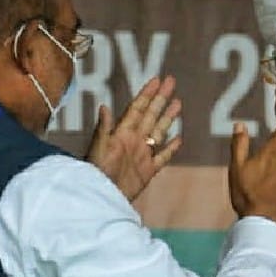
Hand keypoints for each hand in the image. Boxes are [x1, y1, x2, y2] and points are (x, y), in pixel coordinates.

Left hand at [86, 76, 181, 201]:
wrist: (102, 196)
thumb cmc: (96, 172)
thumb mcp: (98, 147)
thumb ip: (104, 128)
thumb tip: (104, 105)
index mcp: (123, 132)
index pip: (138, 108)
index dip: (147, 94)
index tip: (157, 80)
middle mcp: (134, 140)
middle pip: (151, 115)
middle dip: (161, 99)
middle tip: (171, 82)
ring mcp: (143, 154)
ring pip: (159, 132)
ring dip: (168, 118)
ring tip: (178, 103)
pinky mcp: (148, 170)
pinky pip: (163, 156)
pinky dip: (171, 148)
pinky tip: (179, 139)